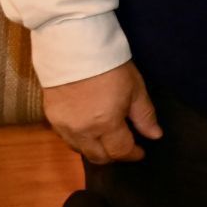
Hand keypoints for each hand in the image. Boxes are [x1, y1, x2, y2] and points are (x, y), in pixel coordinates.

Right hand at [43, 61, 161, 164]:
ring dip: (95, 149)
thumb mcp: (135, 88)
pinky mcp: (50, 118)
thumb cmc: (111, 67)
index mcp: (106, 124)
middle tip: (124, 147)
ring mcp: (63, 126)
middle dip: (114, 155)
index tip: (141, 152)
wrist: (74, 49)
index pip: (120, 151)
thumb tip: (155, 136)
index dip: (132, 154)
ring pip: (80, 150)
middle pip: (98, 157)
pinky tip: (89, 130)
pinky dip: (80, 140)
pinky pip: (66, 139)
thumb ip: (144, 116)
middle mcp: (82, 131)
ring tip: (107, 140)